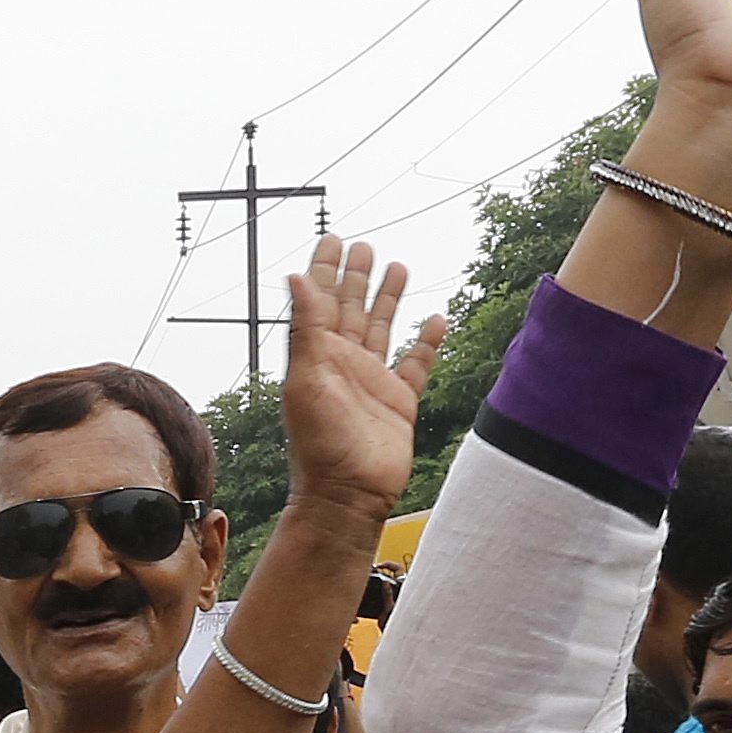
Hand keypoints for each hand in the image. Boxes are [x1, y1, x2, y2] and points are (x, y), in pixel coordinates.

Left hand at [280, 237, 444, 516]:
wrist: (348, 494)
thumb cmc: (319, 444)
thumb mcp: (306, 380)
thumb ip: (305, 328)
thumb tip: (297, 277)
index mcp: (317, 354)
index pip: (320, 300)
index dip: (326, 268)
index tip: (333, 238)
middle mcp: (344, 363)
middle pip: (352, 308)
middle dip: (356, 277)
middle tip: (363, 246)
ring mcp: (373, 381)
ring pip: (382, 328)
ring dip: (388, 299)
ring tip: (397, 268)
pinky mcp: (400, 402)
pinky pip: (416, 364)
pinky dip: (426, 343)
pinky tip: (434, 321)